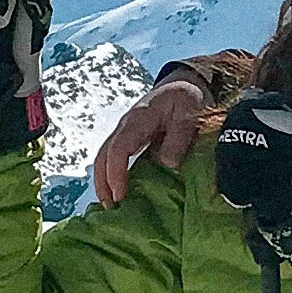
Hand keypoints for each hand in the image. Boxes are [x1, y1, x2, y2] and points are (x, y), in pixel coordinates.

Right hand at [92, 76, 206, 204]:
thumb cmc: (186, 97)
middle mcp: (126, 126)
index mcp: (139, 119)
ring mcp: (125, 133)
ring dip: (104, 182)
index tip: (119, 195)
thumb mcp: (188, 112)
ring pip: (105, 158)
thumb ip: (179, 136)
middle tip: (110, 208)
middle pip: (103, 155)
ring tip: (110, 206)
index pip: (119, 148)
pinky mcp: (130, 140)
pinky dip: (111, 176)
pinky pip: (114, 158)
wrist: (184, 84)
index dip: (116, 173)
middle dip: (103, 182)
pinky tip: (118, 193)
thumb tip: (167, 162)